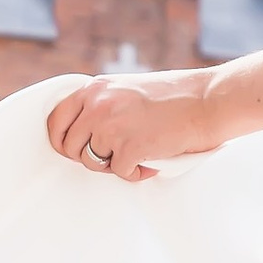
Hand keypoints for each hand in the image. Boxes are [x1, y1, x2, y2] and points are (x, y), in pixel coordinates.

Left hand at [47, 66, 230, 179]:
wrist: (207, 101)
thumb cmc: (174, 96)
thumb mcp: (126, 89)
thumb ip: (101, 104)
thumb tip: (81, 132)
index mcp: (95, 89)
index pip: (56, 120)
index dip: (61, 140)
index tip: (71, 149)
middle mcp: (98, 106)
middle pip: (71, 147)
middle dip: (90, 156)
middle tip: (114, 154)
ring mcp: (112, 127)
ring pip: (93, 163)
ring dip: (115, 164)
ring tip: (138, 152)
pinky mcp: (130, 148)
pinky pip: (120, 173)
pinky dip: (136, 172)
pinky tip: (152, 159)